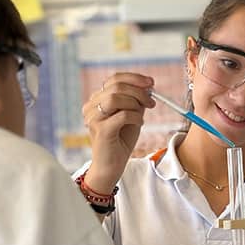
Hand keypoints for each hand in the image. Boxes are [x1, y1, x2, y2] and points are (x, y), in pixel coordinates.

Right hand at [82, 73, 154, 192]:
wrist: (111, 166)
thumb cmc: (121, 141)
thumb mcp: (132, 116)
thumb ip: (136, 101)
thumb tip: (148, 87)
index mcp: (97, 100)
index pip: (114, 79)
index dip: (134, 78)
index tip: (150, 83)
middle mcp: (91, 106)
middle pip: (116, 86)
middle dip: (139, 91)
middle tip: (152, 101)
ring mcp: (93, 117)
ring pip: (115, 98)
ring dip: (135, 102)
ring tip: (143, 113)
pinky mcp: (100, 130)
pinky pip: (122, 115)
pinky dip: (135, 116)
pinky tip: (140, 123)